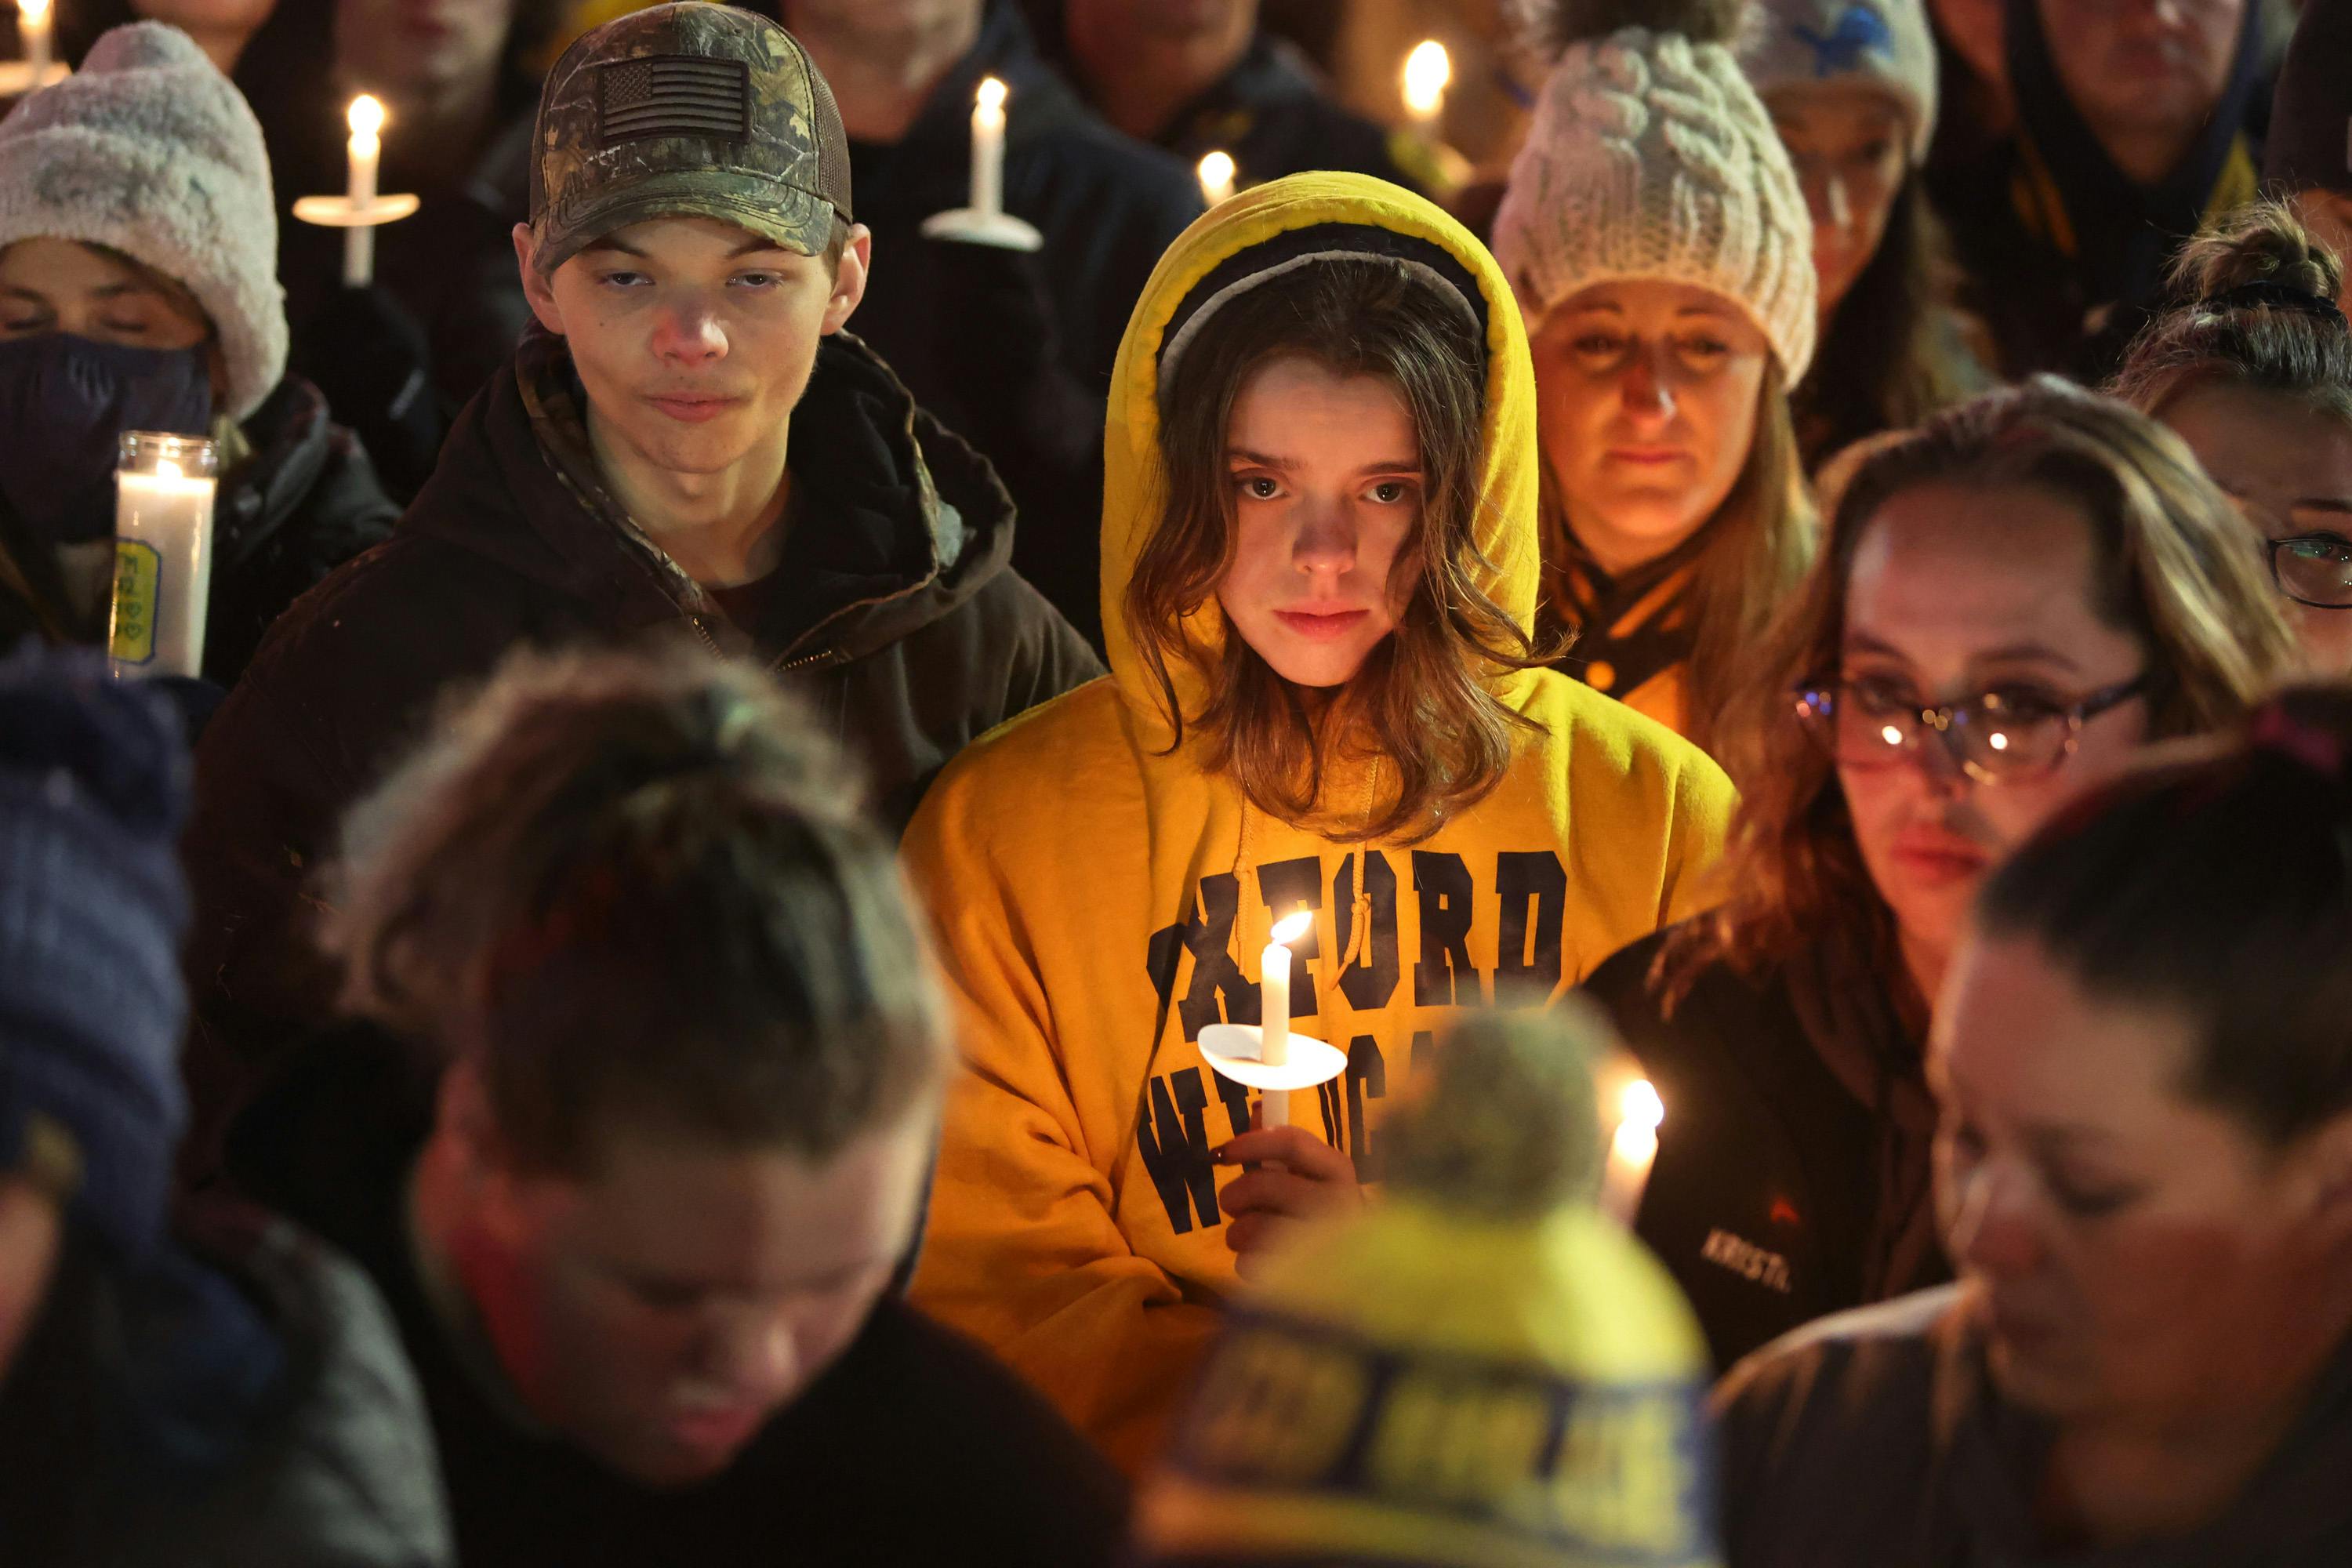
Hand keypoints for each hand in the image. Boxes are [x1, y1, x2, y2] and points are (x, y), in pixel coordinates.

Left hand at [1214, 1119, 1361, 1279]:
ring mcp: (1322, 1246)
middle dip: (1233, 1194)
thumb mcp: (1312, 1179)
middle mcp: (1337, 1204)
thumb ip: (1281, 1148)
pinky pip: (1249, 1263)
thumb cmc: (1325, 1219)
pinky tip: (1264, 1263)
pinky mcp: (1302, 1282)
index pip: (1292, 1142)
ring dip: (1237, 1232)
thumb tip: (1257, 1108)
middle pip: (1263, 1184)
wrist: (1364, 1279)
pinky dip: (1246, 1262)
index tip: (1222, 1152)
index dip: (1250, 1142)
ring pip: (1249, 1227)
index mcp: (1339, 1172)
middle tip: (1230, 1203)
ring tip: (1248, 1236)